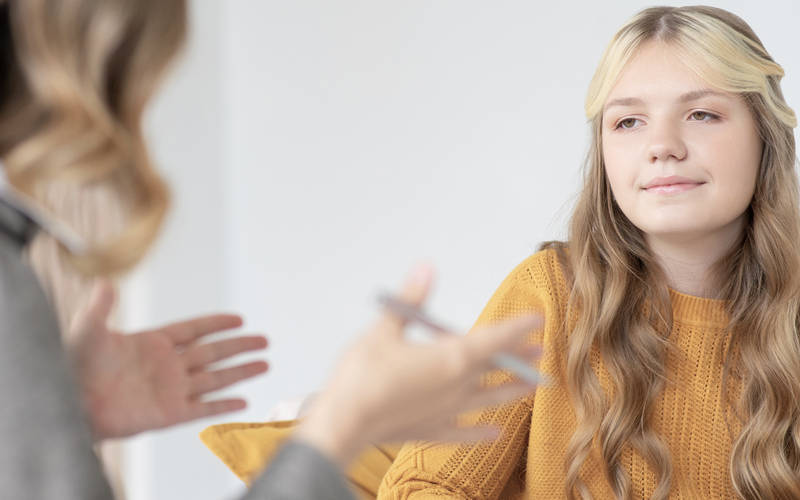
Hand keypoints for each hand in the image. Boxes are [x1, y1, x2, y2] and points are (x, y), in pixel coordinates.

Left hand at [69, 281, 268, 439]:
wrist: (69, 405)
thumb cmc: (73, 367)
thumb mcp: (87, 330)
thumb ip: (100, 307)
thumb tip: (104, 282)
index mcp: (153, 343)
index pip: (193, 330)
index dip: (216, 324)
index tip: (239, 319)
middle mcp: (167, 366)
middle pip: (212, 353)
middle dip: (239, 346)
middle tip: (264, 340)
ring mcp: (170, 390)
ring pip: (214, 379)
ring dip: (240, 372)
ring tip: (264, 364)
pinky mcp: (168, 414)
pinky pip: (202, 408)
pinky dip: (223, 406)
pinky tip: (243, 401)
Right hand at [296, 265, 542, 465]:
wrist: (344, 423)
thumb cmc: (362, 376)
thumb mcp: (385, 328)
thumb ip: (411, 299)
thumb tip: (426, 268)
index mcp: (450, 357)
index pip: (494, 339)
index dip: (517, 327)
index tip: (537, 319)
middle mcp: (456, 386)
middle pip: (495, 368)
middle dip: (518, 357)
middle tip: (541, 350)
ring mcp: (446, 411)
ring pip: (488, 399)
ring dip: (511, 391)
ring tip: (532, 387)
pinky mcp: (430, 429)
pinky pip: (464, 432)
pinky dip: (481, 432)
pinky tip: (496, 433)